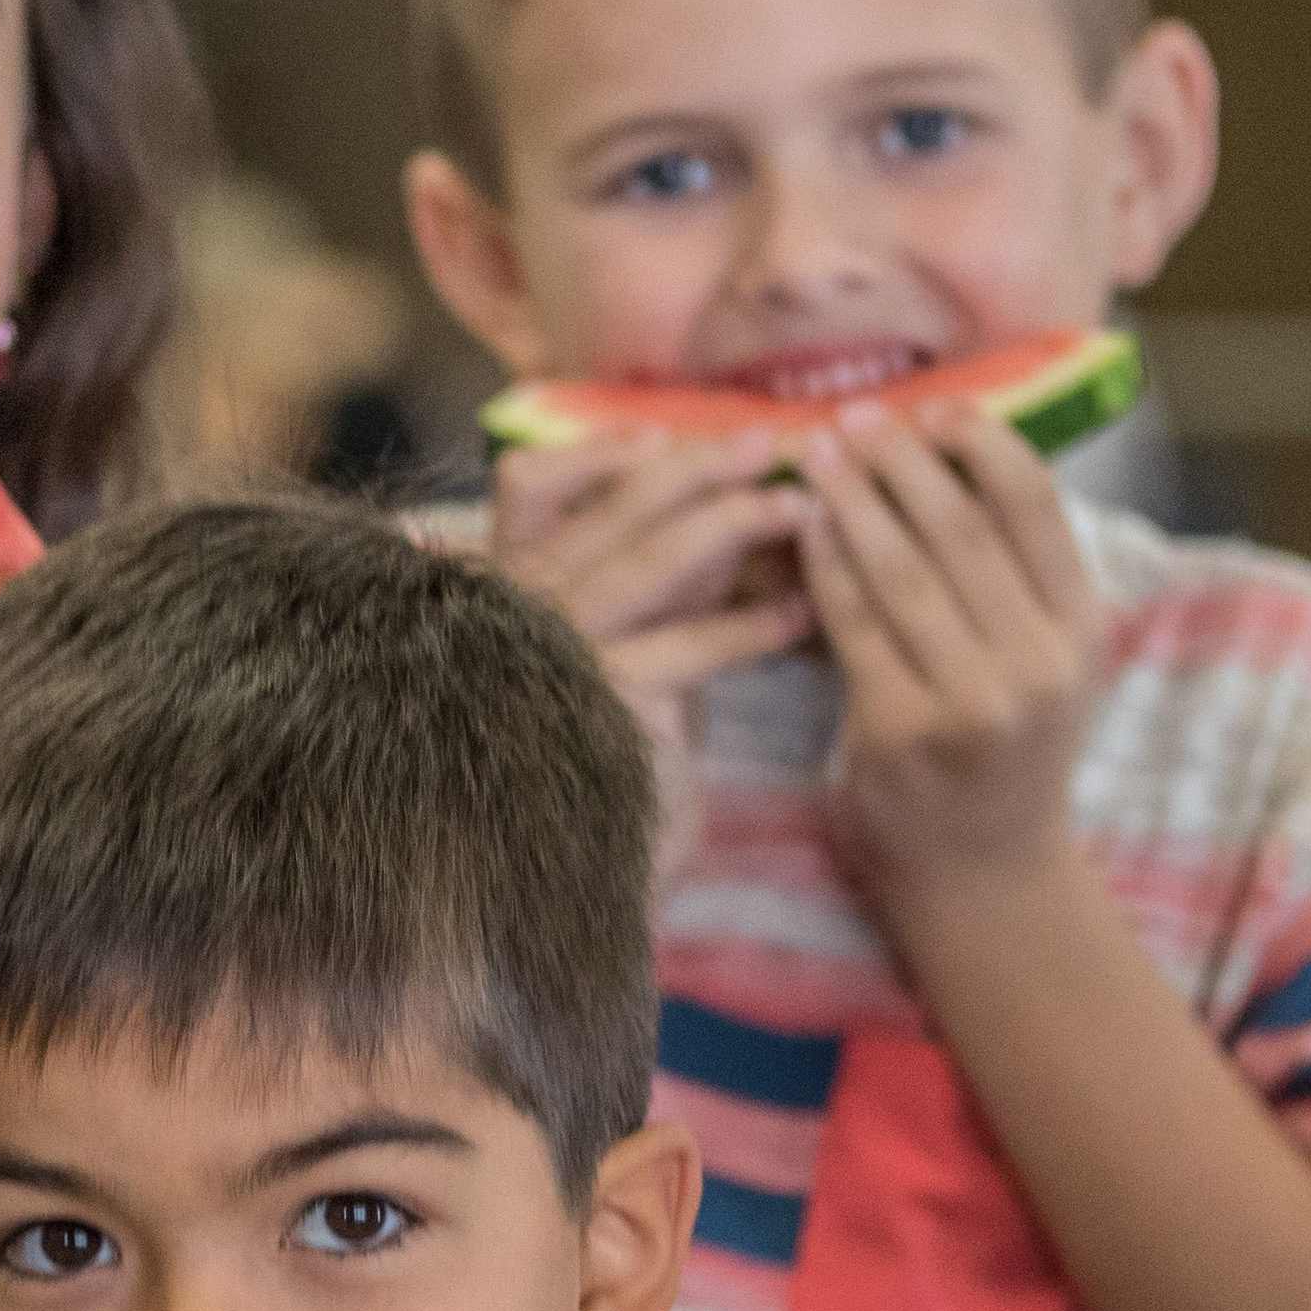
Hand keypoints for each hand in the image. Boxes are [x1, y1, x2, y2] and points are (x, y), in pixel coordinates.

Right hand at [485, 435, 817, 887]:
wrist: (592, 879)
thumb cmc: (619, 761)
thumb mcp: (637, 650)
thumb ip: (664, 585)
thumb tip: (734, 509)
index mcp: (510, 592)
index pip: (528, 488)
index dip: (596, 453)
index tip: (665, 431)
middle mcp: (515, 615)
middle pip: (603, 508)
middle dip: (695, 467)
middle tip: (770, 445)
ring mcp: (550, 659)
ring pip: (643, 561)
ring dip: (731, 525)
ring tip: (800, 510)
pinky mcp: (598, 712)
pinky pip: (685, 649)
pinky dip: (748, 627)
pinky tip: (800, 615)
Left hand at [786, 401, 1099, 903]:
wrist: (984, 875)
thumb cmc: (1003, 750)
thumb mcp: (1046, 663)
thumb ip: (1017, 578)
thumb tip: (955, 456)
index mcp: (1082, 630)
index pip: (1036, 507)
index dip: (982, 444)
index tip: (936, 407)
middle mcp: (1039, 664)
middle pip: (960, 529)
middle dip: (900, 461)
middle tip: (856, 415)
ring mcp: (971, 701)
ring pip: (901, 570)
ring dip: (853, 500)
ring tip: (819, 452)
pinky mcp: (901, 732)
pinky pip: (853, 626)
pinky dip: (826, 566)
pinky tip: (804, 527)